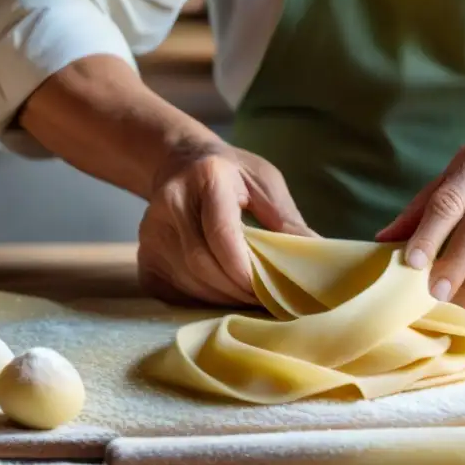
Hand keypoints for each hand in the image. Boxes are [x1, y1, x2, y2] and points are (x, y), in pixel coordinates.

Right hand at [138, 140, 313, 306]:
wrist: (180, 161)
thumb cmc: (233, 173)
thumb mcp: (265, 182)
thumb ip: (287, 220)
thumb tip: (320, 257)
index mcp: (208, 177)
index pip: (221, 231)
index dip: (243, 267)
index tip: (268, 290)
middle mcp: (172, 201)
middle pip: (202, 262)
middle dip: (237, 289)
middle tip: (267, 302)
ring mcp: (152, 229)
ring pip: (186, 279)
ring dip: (221, 299)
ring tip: (249, 301)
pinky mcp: (144, 252)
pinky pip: (171, 290)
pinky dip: (199, 301)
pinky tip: (220, 299)